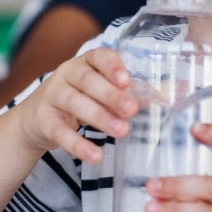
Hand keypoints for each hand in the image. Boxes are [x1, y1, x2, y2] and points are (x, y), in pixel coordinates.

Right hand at [12, 47, 136, 164]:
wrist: (36, 119)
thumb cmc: (81, 100)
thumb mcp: (103, 92)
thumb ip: (135, 93)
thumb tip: (175, 93)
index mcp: (85, 63)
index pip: (98, 57)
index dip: (112, 66)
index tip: (126, 80)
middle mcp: (66, 74)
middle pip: (88, 81)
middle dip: (111, 95)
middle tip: (132, 109)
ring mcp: (52, 96)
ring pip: (75, 103)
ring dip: (99, 117)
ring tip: (121, 131)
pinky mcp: (43, 120)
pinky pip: (60, 132)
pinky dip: (77, 144)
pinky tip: (95, 155)